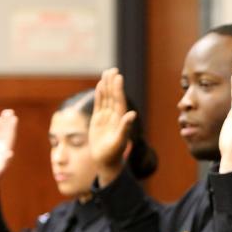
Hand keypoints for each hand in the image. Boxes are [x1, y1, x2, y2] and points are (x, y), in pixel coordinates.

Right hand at [0, 109, 17, 190]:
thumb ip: (5, 162)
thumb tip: (10, 153)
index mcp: (6, 151)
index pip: (10, 137)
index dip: (12, 128)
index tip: (14, 118)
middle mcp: (3, 147)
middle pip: (6, 132)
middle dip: (8, 122)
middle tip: (10, 111)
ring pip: (0, 132)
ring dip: (3, 123)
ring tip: (6, 112)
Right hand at [90, 68, 135, 185]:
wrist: (106, 161)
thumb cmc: (114, 153)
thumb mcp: (120, 140)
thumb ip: (125, 127)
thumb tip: (133, 114)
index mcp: (120, 119)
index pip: (119, 100)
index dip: (118, 89)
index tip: (118, 76)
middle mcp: (114, 116)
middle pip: (113, 96)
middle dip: (113, 83)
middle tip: (112, 70)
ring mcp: (106, 118)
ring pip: (106, 99)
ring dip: (106, 87)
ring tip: (106, 74)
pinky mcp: (98, 121)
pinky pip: (99, 105)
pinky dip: (100, 95)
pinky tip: (100, 86)